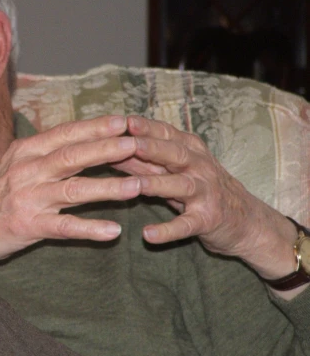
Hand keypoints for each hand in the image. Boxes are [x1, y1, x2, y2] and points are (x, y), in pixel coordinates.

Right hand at [0, 115, 141, 274]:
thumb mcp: (10, 165)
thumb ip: (40, 153)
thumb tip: (75, 140)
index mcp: (24, 152)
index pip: (65, 135)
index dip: (95, 127)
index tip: (123, 121)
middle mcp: (26, 171)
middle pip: (73, 157)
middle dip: (107, 149)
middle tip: (137, 143)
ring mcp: (27, 198)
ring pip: (74, 190)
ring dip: (107, 188)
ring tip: (137, 188)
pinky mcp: (27, 226)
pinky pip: (64, 228)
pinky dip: (89, 230)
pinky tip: (113, 232)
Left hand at [115, 116, 296, 277]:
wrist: (245, 220)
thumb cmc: (201, 188)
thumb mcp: (176, 170)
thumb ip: (146, 159)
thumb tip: (111, 146)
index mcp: (191, 151)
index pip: (167, 134)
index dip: (146, 128)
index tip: (122, 121)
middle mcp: (201, 168)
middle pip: (176, 154)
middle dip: (152, 148)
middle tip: (130, 143)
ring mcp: (206, 194)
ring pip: (182, 186)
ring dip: (158, 185)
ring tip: (136, 186)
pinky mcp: (207, 220)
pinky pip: (186, 225)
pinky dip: (168, 231)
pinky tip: (148, 235)